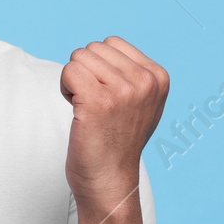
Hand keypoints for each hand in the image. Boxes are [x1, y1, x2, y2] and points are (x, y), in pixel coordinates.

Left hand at [60, 36, 168, 217]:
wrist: (109, 180)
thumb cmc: (117, 141)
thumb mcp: (140, 102)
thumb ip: (132, 73)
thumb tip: (106, 46)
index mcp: (158, 77)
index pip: (112, 43)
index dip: (100, 67)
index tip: (109, 97)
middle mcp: (145, 82)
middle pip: (93, 48)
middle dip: (86, 73)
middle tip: (95, 105)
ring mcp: (123, 91)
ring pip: (78, 57)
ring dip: (74, 81)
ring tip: (87, 108)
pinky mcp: (98, 100)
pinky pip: (69, 71)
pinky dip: (65, 89)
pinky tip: (77, 110)